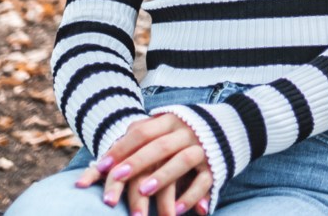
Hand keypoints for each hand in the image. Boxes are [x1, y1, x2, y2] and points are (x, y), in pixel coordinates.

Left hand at [73, 113, 212, 215]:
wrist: (228, 126)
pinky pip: (204, 181)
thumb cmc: (180, 133)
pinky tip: (175, 211)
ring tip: (144, 191)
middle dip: (138, 162)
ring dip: (163, 175)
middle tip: (117, 177)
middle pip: (160, 146)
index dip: (122, 149)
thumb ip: (135, 141)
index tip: (102, 167)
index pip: (142, 133)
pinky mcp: (215, 165)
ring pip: (183, 160)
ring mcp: (202, 148)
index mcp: (169, 121)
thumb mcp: (160, 129)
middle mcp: (186, 132)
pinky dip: (191, 196)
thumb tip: (99, 167)